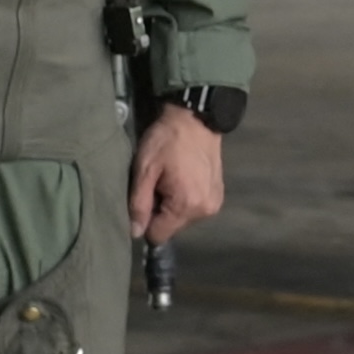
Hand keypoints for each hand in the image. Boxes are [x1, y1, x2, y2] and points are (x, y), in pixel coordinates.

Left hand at [129, 103, 226, 243]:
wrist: (196, 118)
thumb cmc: (166, 140)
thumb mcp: (145, 169)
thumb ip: (139, 203)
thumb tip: (136, 233)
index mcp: (186, 205)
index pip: (158, 235)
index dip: (146, 220)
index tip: (145, 198)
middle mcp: (204, 211)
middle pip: (171, 227)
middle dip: (161, 211)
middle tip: (159, 183)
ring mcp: (214, 204)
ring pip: (182, 218)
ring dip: (173, 205)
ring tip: (171, 178)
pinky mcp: (218, 196)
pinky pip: (194, 208)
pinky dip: (186, 198)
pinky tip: (183, 178)